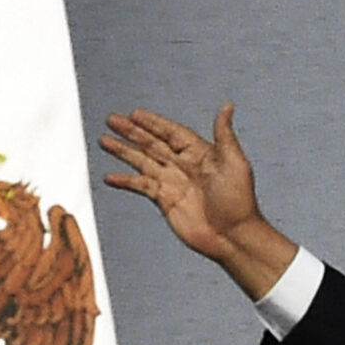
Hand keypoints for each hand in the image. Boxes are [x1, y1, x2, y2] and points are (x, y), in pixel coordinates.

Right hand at [100, 105, 296, 297]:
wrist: (233, 236)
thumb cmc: (239, 201)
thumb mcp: (234, 163)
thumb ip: (224, 134)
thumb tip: (227, 107)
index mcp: (200, 154)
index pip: (172, 133)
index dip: (154, 123)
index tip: (135, 113)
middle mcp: (184, 166)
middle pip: (153, 143)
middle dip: (132, 132)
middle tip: (112, 120)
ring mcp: (174, 183)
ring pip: (143, 161)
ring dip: (124, 151)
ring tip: (105, 140)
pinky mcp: (166, 200)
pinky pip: (141, 186)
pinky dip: (126, 181)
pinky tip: (111, 177)